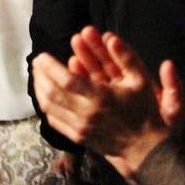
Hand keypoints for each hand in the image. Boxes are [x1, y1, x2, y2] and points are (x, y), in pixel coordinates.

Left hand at [30, 27, 178, 175]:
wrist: (146, 147)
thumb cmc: (144, 110)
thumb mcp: (140, 81)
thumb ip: (126, 57)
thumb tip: (110, 36)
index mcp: (101, 98)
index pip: (65, 80)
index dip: (49, 66)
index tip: (41, 55)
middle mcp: (87, 114)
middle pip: (52, 92)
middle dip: (41, 74)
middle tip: (37, 61)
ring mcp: (81, 128)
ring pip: (50, 106)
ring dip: (40, 88)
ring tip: (38, 75)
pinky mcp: (78, 137)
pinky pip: (54, 120)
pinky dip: (46, 105)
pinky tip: (45, 94)